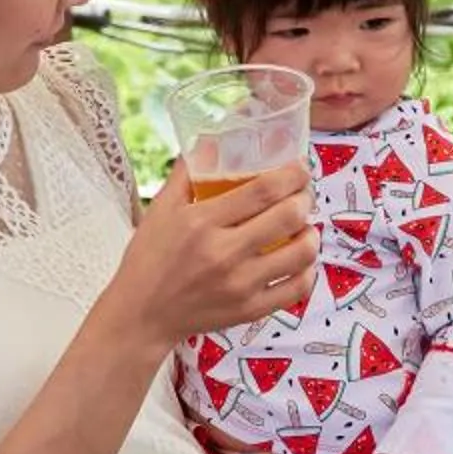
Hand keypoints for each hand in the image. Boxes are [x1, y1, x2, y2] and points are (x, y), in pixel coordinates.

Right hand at [109, 159, 315, 346]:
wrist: (141, 313)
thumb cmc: (150, 257)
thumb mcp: (161, 209)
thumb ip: (187, 173)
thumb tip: (211, 140)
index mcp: (201, 222)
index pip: (262, 190)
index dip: (292, 174)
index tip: (300, 167)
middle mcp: (223, 253)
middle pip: (288, 217)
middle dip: (304, 199)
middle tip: (302, 195)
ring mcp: (240, 285)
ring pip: (301, 254)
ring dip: (311, 234)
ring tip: (305, 227)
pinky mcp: (250, 310)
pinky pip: (297, 288)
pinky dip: (307, 270)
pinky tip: (300, 259)